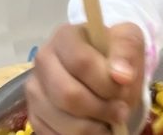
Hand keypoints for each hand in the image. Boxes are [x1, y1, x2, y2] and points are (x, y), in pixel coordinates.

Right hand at [26, 22, 145, 134]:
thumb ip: (126, 52)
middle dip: (100, 109)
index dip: (106, 82)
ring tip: (109, 122)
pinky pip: (52, 134)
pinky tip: (94, 129)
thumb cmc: (114, 54)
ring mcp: (35, 89)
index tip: (125, 88)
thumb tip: (122, 76)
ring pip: (60, 119)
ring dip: (92, 128)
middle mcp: (43, 60)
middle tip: (121, 113)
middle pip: (68, 94)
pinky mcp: (34, 115)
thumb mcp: (128, 41)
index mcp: (64, 37)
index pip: (81, 62)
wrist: (102, 70)